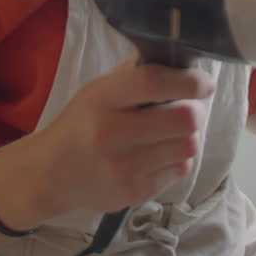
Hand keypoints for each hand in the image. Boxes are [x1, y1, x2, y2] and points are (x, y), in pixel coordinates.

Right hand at [33, 56, 214, 213]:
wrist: (51, 173)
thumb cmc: (82, 123)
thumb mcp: (98, 90)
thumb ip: (136, 75)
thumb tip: (181, 62)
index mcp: (101, 99)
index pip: (154, 82)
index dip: (189, 81)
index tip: (204, 83)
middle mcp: (110, 133)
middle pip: (184, 119)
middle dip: (195, 111)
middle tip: (189, 109)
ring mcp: (122, 167)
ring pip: (188, 146)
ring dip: (188, 136)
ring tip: (171, 132)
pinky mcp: (133, 192)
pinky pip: (180, 170)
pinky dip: (177, 159)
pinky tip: (159, 154)